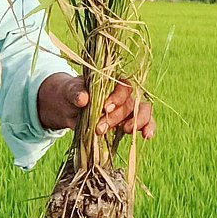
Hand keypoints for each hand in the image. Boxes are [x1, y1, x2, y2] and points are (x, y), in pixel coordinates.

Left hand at [37, 71, 154, 139]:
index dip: (117, 98)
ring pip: (142, 111)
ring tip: (126, 130)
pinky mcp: (127, 122)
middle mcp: (123, 94)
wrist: (68, 108)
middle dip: (117, 117)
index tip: (105, 108)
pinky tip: (147, 136)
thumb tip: (83, 98)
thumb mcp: (70, 91)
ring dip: (137, 122)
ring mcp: (127, 108)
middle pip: (130, 103)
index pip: (123, 87)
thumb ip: (76, 93)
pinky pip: (143, 123)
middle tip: (100, 128)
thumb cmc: (71, 94)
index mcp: (112, 81)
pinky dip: (148, 128)